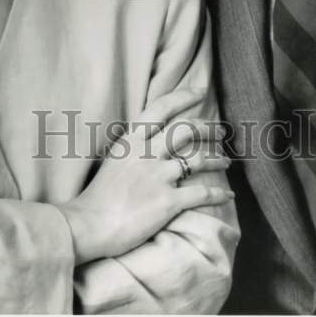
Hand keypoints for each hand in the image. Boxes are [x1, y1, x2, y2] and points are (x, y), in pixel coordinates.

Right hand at [57, 87, 232, 264]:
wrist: (89, 225)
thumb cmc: (97, 196)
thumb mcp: (113, 160)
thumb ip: (133, 148)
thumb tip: (149, 141)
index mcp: (131, 140)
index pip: (161, 108)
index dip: (183, 97)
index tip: (200, 91)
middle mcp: (147, 152)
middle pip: (186, 130)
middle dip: (207, 128)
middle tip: (220, 130)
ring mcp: (158, 176)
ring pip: (198, 160)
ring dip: (217, 160)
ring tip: (227, 162)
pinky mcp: (168, 201)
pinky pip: (201, 193)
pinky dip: (218, 194)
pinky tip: (227, 194)